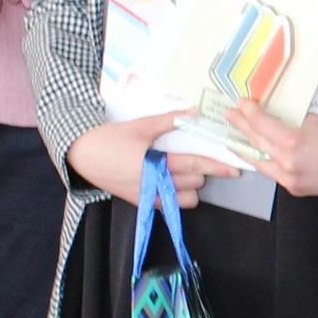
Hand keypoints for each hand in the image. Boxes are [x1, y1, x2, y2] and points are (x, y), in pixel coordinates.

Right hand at [66, 112, 239, 207]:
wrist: (82, 155)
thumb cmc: (110, 138)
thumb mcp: (140, 126)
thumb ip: (169, 120)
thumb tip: (192, 112)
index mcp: (155, 164)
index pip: (195, 166)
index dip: (217, 166)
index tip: (235, 167)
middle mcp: (154, 185)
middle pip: (194, 183)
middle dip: (201, 171)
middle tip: (197, 157)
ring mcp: (148, 197)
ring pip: (185, 198)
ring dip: (190, 185)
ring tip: (182, 170)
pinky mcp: (141, 203)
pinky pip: (169, 205)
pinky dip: (176, 194)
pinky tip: (172, 181)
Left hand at [226, 103, 317, 197]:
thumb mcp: (314, 121)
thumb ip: (290, 121)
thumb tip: (272, 118)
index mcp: (291, 141)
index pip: (260, 124)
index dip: (248, 112)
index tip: (241, 103)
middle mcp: (286, 163)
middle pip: (256, 142)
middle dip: (241, 127)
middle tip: (231, 116)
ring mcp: (289, 179)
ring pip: (260, 161)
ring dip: (248, 148)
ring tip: (237, 137)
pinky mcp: (294, 189)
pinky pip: (274, 173)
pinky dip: (267, 162)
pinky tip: (260, 154)